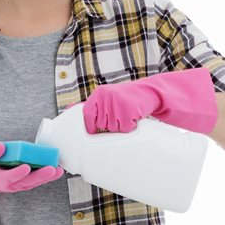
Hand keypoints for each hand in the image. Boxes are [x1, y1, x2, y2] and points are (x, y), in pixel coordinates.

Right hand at [0, 141, 64, 224]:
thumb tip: (1, 146)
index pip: (8, 178)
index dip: (17, 173)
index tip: (26, 167)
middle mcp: (9, 184)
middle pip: (26, 182)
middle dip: (39, 176)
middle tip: (51, 169)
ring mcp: (18, 185)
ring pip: (34, 182)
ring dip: (47, 177)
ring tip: (58, 170)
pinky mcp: (24, 182)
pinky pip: (37, 181)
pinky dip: (47, 177)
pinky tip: (58, 170)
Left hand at [75, 67, 219, 134]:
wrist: (150, 92)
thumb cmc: (127, 101)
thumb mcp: (108, 100)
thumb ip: (95, 109)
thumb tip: (75, 117)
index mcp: (98, 95)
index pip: (87, 116)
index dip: (92, 127)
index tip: (96, 132)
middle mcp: (104, 97)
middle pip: (102, 126)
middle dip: (112, 127)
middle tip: (121, 116)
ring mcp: (116, 103)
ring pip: (114, 129)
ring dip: (122, 127)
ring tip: (129, 115)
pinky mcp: (127, 110)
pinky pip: (125, 129)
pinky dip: (131, 127)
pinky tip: (135, 117)